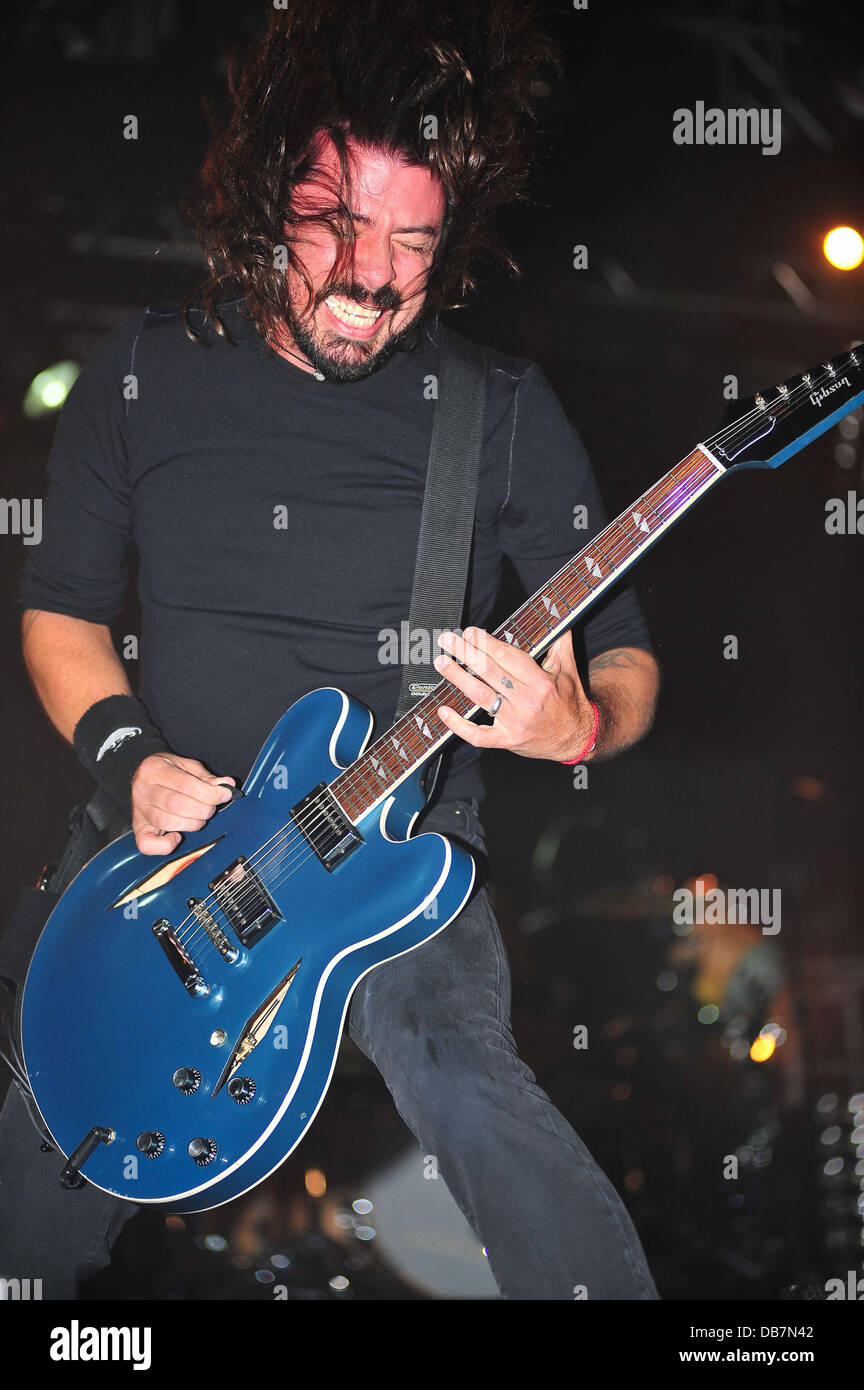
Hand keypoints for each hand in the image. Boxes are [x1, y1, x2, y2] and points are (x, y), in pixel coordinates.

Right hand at [131, 753, 234, 855]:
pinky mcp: (138, 830)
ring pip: (167, 822)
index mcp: (153, 769)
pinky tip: (177, 836)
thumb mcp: (186, 766)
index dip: (209, 793)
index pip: (185, 784)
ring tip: (199, 817)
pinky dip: (166, 845)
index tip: (224, 795)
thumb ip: (206, 777)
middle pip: (175, 804)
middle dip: (203, 809)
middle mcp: (141, 790)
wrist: (143, 778)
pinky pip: (148, 845)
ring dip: (192, 823)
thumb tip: (226, 785)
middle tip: (211, 807)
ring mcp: (138, 812)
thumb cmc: (168, 772)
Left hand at [433, 627, 595, 760]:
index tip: (470, 632)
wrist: (578, 739)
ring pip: (480, 697)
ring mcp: (515, 722)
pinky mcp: (507, 739)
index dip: (486, 643)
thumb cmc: (570, 702)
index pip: (507, 657)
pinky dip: (458, 725)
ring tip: (442, 662)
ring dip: (457, 678)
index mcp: (541, 682)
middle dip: (466, 653)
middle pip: (490, 672)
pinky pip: (479, 735)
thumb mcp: (569, 670)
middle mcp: (526, 701)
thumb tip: (559, 618)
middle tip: (447, 640)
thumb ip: (560, 643)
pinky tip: (443, 711)